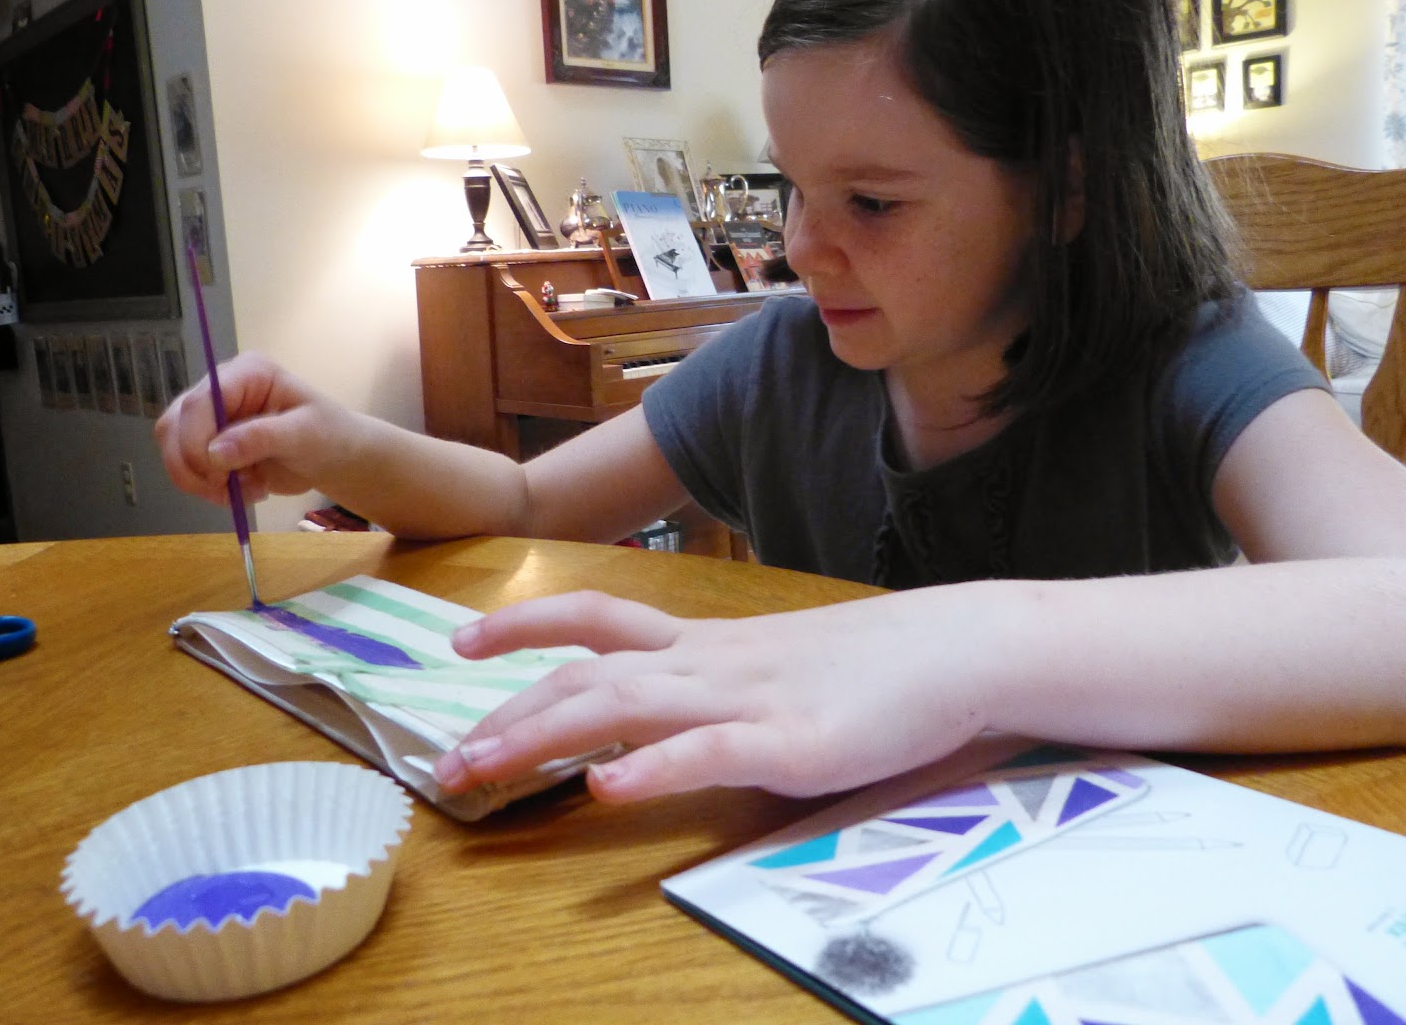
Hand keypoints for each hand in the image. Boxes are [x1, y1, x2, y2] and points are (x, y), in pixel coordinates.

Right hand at [155, 353, 355, 505]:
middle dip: (195, 465)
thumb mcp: (304, 435)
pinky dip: (208, 489)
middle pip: (174, 424)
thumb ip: (261, 438)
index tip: (219, 472)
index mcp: (247, 373)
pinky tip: (243, 492)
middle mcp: (221, 388)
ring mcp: (211, 417)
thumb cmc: (328, 436)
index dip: (197, 439)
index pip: (200, 401)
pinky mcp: (208, 444)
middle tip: (227, 488)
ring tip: (243, 491)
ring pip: (173, 448)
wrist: (334, 458)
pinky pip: (187, 468)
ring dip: (200, 481)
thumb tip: (215, 452)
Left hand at [432, 590, 991, 802]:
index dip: (524, 624)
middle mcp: (709, 662)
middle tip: (444, 761)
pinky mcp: (793, 743)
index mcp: (706, 642)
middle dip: (507, 716)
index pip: (596, 619)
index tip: (462, 640)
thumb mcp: (776, 666)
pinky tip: (605, 786)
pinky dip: (651, 767)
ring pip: (624, 705)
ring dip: (541, 736)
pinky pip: (709, 752)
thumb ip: (716, 685)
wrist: (960, 647)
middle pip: (587, 675)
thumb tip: (659, 715)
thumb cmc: (873, 664)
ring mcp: (747, 698)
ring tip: (482, 770)